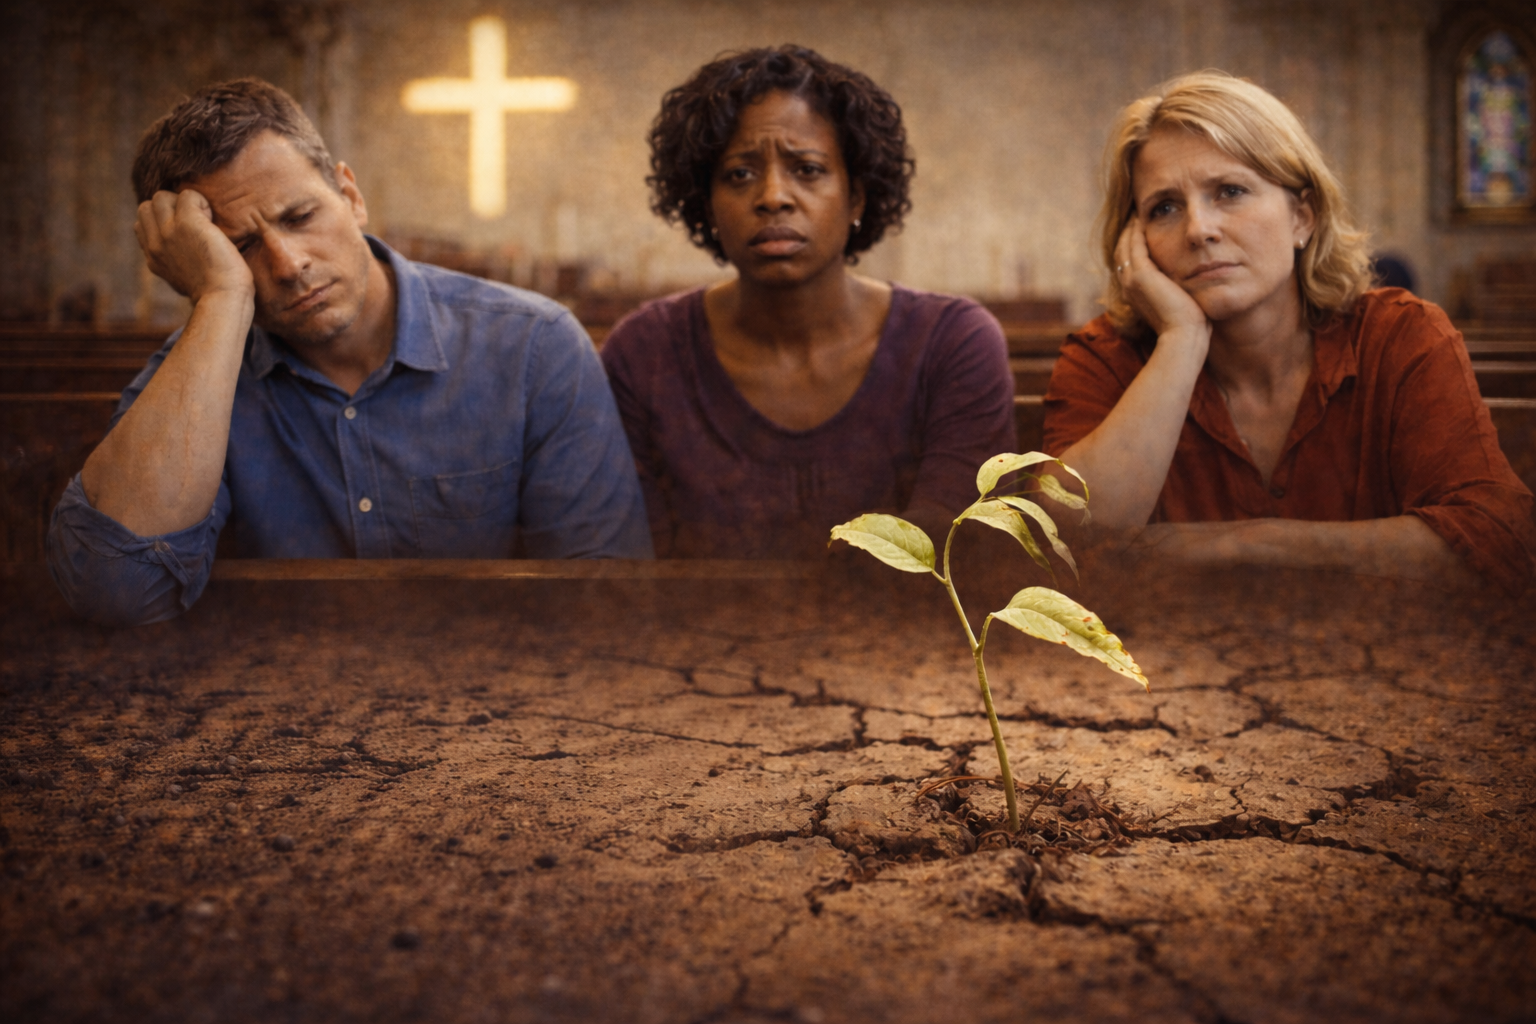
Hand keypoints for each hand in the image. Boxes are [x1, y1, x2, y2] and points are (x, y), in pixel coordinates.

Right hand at [134, 189, 252, 303]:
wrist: (224, 298)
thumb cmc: (215, 293)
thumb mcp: (183, 280)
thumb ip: (174, 264)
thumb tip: (178, 256)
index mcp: (154, 258)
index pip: (142, 225)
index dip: (161, 221)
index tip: (184, 233)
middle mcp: (156, 244)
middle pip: (147, 207)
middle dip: (169, 207)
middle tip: (194, 223)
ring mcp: (168, 232)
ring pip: (161, 197)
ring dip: (183, 201)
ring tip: (204, 219)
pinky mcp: (187, 223)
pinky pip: (187, 195)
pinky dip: (200, 201)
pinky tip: (211, 217)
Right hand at [1113, 218, 1209, 342]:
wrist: (1184, 335)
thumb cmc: (1188, 324)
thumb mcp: (1178, 302)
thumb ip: (1175, 289)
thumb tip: (1187, 280)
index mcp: (1134, 293)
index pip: (1128, 262)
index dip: (1133, 244)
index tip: (1141, 228)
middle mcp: (1128, 286)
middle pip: (1122, 251)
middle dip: (1129, 232)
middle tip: (1136, 214)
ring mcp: (1131, 280)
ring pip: (1125, 245)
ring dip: (1131, 228)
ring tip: (1138, 212)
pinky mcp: (1141, 275)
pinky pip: (1135, 244)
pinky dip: (1137, 230)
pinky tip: (1145, 217)